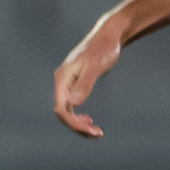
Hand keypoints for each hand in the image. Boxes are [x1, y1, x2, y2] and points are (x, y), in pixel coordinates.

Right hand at [53, 15, 126, 137]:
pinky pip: (71, 104)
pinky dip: (79, 115)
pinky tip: (89, 119)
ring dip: (78, 123)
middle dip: (77, 126)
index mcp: (63, 79)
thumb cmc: (104, 49)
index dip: (74, 123)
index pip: (61, 108)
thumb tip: (73, 103)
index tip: (92, 130)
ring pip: (67, 109)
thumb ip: (85, 84)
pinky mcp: (75, 83)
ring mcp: (67, 83)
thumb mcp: (96, 67)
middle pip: (62, 111)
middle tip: (98, 134)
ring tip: (96, 131)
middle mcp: (62, 82)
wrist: (109, 35)